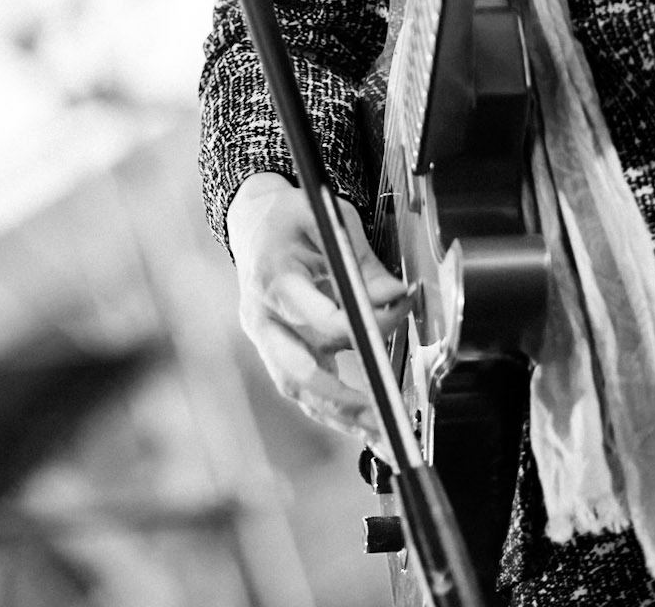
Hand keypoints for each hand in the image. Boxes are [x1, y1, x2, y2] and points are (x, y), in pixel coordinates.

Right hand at [226, 172, 409, 449]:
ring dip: (339, 416)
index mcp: (273, 276)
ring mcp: (265, 339)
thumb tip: (397, 298)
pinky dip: (331, 408)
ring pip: (297, 389)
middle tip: (385, 418)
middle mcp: (263, 316)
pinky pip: (300, 387)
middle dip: (343, 401)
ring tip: (382, 436)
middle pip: (298, 372)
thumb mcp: (330, 220)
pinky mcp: (274, 351)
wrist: (253, 220)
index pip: (320, 318)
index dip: (365, 325)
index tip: (402, 311)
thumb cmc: (293, 217)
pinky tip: (364, 424)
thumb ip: (363, 263)